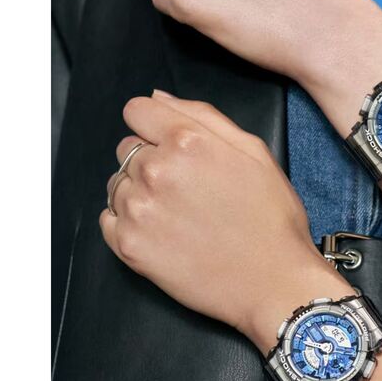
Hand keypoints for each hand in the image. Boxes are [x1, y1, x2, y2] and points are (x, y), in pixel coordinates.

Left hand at [100, 91, 352, 351]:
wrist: (273, 282)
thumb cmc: (271, 220)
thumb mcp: (254, 153)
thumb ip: (203, 116)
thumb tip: (158, 98)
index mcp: (188, 142)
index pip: (137, 111)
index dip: (155, 127)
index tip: (171, 147)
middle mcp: (156, 170)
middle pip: (127, 149)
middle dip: (151, 161)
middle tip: (188, 191)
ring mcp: (138, 209)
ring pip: (117, 184)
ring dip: (140, 193)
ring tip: (179, 217)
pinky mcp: (129, 245)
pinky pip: (108, 219)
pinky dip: (128, 223)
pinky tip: (164, 234)